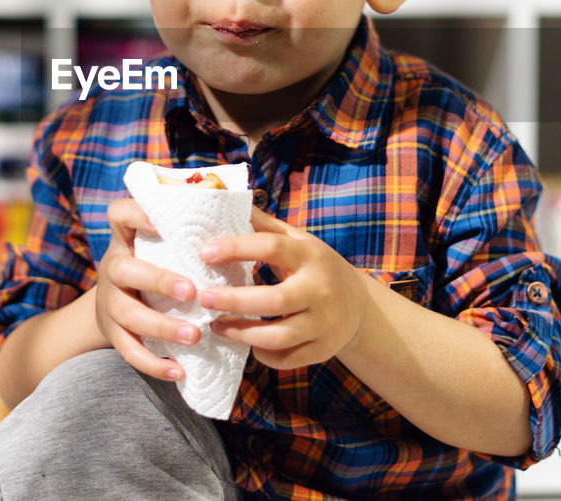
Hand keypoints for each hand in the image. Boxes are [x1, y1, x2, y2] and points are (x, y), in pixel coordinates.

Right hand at [96, 197, 201, 380]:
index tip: (163, 224)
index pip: (119, 214)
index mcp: (127, 240)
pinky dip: (153, 364)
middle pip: (124, 269)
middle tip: (191, 292)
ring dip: (161, 326)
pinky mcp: (112, 333)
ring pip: (127, 314)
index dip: (137, 215)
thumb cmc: (155, 267)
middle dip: (158, 280)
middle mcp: (113, 268)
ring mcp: (109, 302)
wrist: (114, 304)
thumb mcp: (161, 247)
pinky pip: (128, 351)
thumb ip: (189, 235)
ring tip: (194, 335)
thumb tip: (244, 216)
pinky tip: (179, 371)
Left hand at [198, 207, 370, 368]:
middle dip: (234, 300)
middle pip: (274, 300)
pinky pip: (287, 359)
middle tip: (203, 298)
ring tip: (216, 325)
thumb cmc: (314, 266)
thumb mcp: (296, 240)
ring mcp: (324, 323)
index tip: (204, 253)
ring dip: (242, 333)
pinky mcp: (323, 350)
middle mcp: (320, 289)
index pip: (271, 247)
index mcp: (309, 255)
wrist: (358, 305)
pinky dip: (263, 355)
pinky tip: (245, 344)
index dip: (236, 248)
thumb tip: (225, 200)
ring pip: (279, 336)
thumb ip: (263, 225)